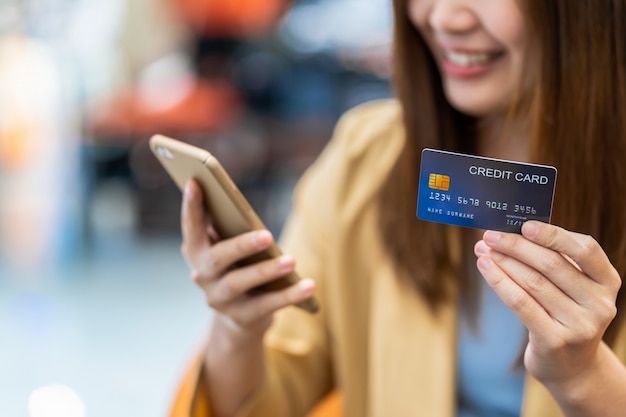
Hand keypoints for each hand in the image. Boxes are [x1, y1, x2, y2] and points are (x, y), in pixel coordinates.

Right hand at [180, 180, 315, 343]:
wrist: (239, 319)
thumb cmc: (237, 267)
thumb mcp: (230, 247)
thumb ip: (229, 227)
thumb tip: (236, 202)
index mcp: (196, 251)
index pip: (191, 227)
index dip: (191, 207)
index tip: (196, 182)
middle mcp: (202, 275)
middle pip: (218, 258)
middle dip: (242, 245)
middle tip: (267, 235)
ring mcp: (220, 299)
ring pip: (240, 283)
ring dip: (267, 271)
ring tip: (292, 261)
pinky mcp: (242, 317)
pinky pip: (267, 305)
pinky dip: (290, 295)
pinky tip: (310, 285)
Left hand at [474, 221, 620, 389]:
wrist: (572, 367)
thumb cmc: (565, 314)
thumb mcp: (573, 288)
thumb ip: (554, 261)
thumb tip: (510, 233)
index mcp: (607, 281)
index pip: (585, 249)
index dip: (553, 235)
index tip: (524, 225)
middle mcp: (599, 303)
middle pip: (552, 264)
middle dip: (516, 246)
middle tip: (490, 236)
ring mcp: (579, 324)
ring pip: (533, 282)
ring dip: (503, 261)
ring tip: (483, 250)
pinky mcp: (555, 340)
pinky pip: (521, 303)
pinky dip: (499, 281)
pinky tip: (484, 267)